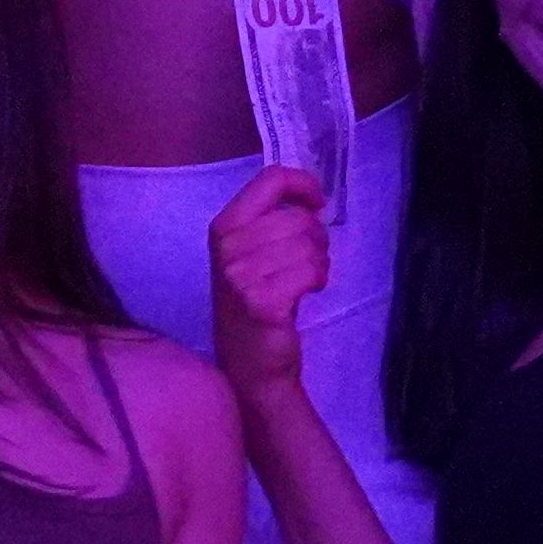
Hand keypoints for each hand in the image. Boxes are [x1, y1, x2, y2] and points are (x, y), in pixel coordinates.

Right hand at [205, 162, 331, 399]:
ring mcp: (241, 275)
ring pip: (309, 245)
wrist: (249, 364)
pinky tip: (306, 293)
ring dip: (318, 262)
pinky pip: (311, 271)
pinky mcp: (263, 301)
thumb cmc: (253, 303)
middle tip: (308, 261)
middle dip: (316, 238)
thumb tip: (308, 194)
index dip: (303, 184)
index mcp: (224, 226)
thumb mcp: (249, 253)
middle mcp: (228, 247)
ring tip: (305, 279)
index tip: (317, 202)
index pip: (271, 179)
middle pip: (298, 218)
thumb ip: (270, 220)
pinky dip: (317, 280)